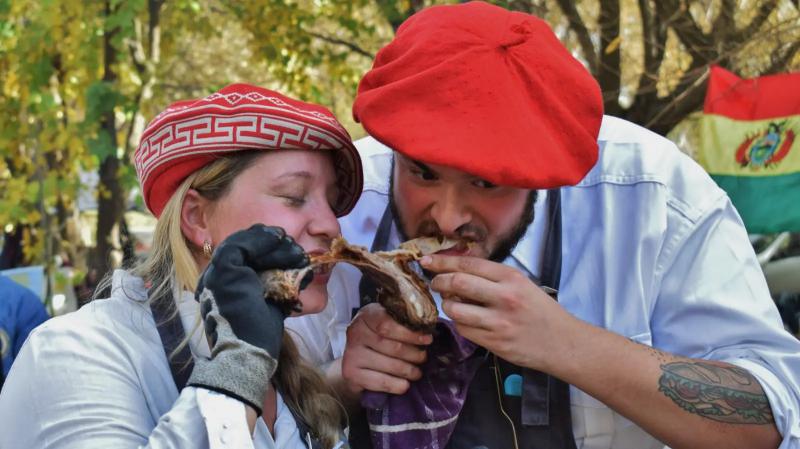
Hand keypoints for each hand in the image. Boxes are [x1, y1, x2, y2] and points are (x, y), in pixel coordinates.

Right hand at [188, 224, 309, 413]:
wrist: (247, 355)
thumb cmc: (258, 338)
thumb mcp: (269, 306)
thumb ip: (277, 288)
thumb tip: (300, 272)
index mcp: (222, 287)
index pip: (241, 258)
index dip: (263, 249)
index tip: (287, 248)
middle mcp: (214, 279)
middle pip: (241, 248)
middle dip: (269, 243)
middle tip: (292, 244)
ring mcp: (216, 274)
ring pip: (242, 243)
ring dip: (268, 240)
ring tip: (289, 242)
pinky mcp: (223, 271)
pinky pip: (241, 245)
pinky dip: (262, 239)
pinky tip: (279, 239)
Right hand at [341, 303, 432, 395]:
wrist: (355, 356)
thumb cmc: (378, 336)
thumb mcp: (388, 321)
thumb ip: (404, 321)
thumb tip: (429, 329)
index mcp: (367, 315)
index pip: (389, 325)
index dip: (411, 334)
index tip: (427, 340)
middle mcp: (356, 332)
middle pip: (393, 347)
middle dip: (413, 354)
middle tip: (423, 358)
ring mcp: (351, 354)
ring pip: (389, 365)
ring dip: (408, 371)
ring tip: (417, 372)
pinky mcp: (350, 373)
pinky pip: (379, 382)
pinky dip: (396, 385)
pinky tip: (405, 384)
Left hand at [421, 254, 573, 370]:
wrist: (562, 342)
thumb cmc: (541, 311)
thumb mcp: (522, 284)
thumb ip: (493, 277)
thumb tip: (458, 269)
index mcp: (511, 278)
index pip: (468, 264)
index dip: (443, 262)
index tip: (427, 261)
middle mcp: (504, 297)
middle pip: (457, 283)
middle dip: (439, 282)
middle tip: (435, 283)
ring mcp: (499, 322)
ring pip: (455, 309)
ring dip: (447, 305)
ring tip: (451, 303)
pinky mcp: (494, 342)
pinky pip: (464, 330)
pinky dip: (458, 322)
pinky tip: (464, 319)